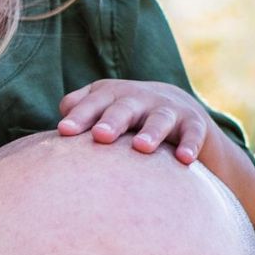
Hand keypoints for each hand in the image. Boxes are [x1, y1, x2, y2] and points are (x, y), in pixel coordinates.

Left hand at [56, 78, 215, 162]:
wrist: (178, 108)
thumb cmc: (127, 114)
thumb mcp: (104, 106)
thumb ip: (80, 109)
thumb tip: (62, 122)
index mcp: (112, 95)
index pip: (94, 103)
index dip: (80, 116)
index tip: (65, 131)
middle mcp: (139, 99)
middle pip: (124, 108)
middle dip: (113, 120)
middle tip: (101, 135)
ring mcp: (167, 110)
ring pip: (159, 119)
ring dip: (151, 132)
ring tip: (141, 147)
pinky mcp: (192, 123)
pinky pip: (192, 134)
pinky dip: (190, 144)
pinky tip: (185, 159)